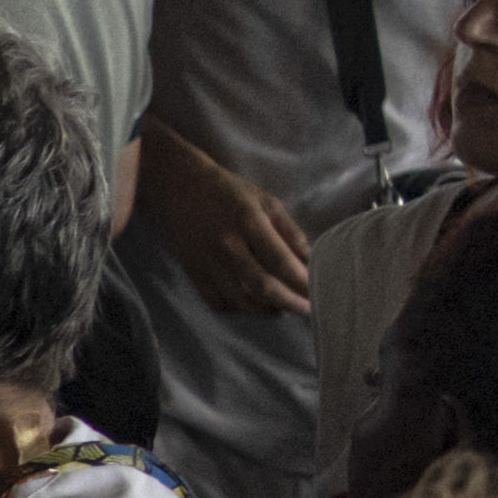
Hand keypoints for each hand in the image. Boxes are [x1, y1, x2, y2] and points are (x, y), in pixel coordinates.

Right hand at [134, 134, 312, 315]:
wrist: (179, 187)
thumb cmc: (229, 192)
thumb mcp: (265, 202)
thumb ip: (289, 232)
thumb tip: (310, 261)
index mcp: (248, 222)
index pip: (280, 260)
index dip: (301, 281)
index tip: (318, 292)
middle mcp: (226, 245)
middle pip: (261, 286)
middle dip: (289, 303)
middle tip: (307, 310)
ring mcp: (207, 262)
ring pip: (240, 300)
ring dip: (266, 310)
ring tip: (282, 308)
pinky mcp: (192, 272)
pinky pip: (218, 302)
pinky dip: (238, 309)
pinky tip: (251, 304)